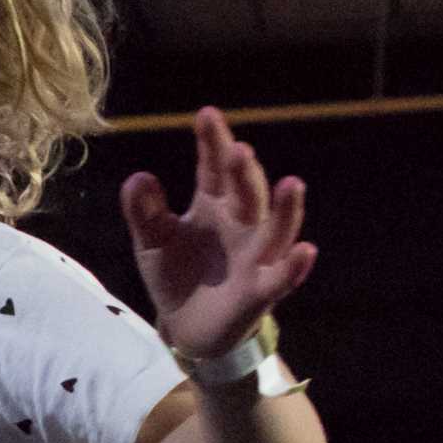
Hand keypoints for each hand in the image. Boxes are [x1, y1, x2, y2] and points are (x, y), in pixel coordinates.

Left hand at [124, 107, 315, 363]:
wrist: (187, 327)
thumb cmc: (177, 275)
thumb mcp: (152, 243)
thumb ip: (144, 213)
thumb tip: (138, 178)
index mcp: (214, 204)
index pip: (214, 167)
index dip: (213, 142)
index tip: (206, 115)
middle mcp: (242, 223)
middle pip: (247, 191)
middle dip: (243, 172)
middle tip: (237, 150)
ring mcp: (256, 255)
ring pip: (277, 228)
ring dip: (285, 208)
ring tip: (290, 184)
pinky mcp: (262, 290)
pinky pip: (282, 277)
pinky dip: (294, 266)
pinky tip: (305, 251)